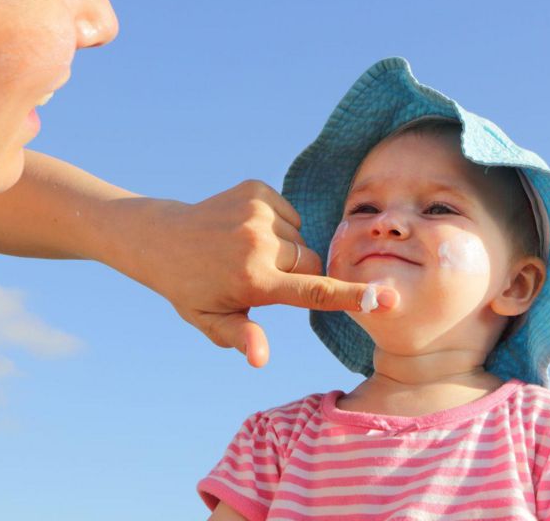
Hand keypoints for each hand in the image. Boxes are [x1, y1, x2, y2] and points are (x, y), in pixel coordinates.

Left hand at [133, 180, 398, 366]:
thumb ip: (241, 338)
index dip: (353, 296)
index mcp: (254, 280)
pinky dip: (278, 225)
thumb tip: (259, 359)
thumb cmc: (191, 288)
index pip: (314, 291)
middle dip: (299, 273)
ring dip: (287, 249)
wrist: (162, 239)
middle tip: (262, 279)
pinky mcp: (256, 189)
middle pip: (312, 263)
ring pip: (302, 238)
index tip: (387, 297)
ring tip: (249, 254)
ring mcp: (257, 212)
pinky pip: (290, 213)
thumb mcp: (211, 320)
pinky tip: (247, 232)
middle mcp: (259, 243)